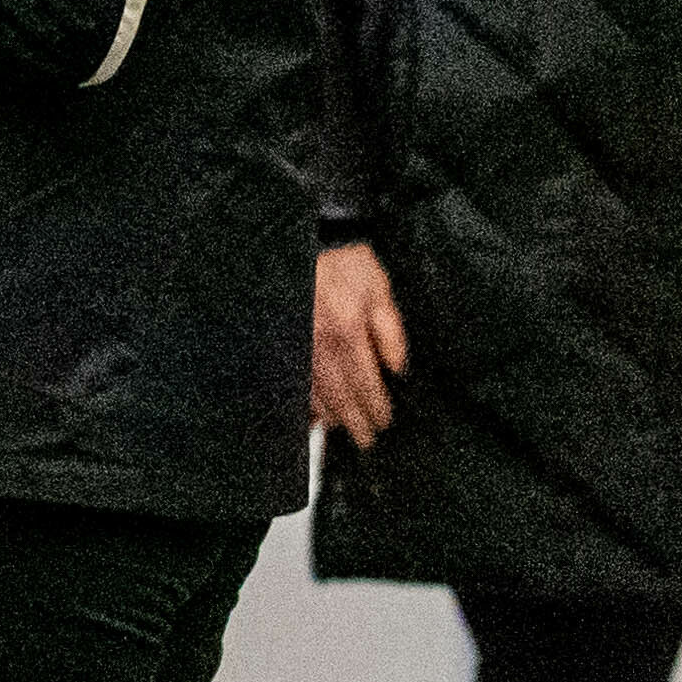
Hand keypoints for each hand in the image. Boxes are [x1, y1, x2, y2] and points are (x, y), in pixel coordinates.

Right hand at [311, 241, 406, 444]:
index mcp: (348, 332)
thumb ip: (390, 330)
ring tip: (341, 429)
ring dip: (329, 416)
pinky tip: (313, 411)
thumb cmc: (346, 264)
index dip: (376, 407)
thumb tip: (396, 368)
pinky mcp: (285, 343)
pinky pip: (293, 380)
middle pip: (339, 396)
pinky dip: (303, 400)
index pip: (365, 382)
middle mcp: (319, 345)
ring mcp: (298, 346)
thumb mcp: (379, 289)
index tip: (384, 422)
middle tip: (366, 439)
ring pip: (314, 393)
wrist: (308, 242)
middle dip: (354, 421)